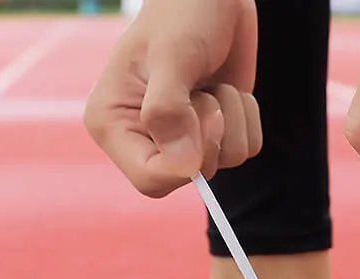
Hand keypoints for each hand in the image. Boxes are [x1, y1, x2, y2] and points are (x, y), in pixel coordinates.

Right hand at [84, 0, 261, 197]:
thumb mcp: (171, 55)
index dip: (184, 165)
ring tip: (211, 83)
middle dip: (210, 134)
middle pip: (189, 177)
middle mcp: (144, 139)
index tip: (203, 120)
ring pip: (224, 164)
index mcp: (113, 125)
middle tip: (205, 91)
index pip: (150, 180)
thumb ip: (169, 110)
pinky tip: (226, 88)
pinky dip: (246, 118)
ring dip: (232, 120)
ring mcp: (180, 140)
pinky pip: (246, 150)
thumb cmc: (181, 11)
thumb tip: (185, 166)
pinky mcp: (214, 134)